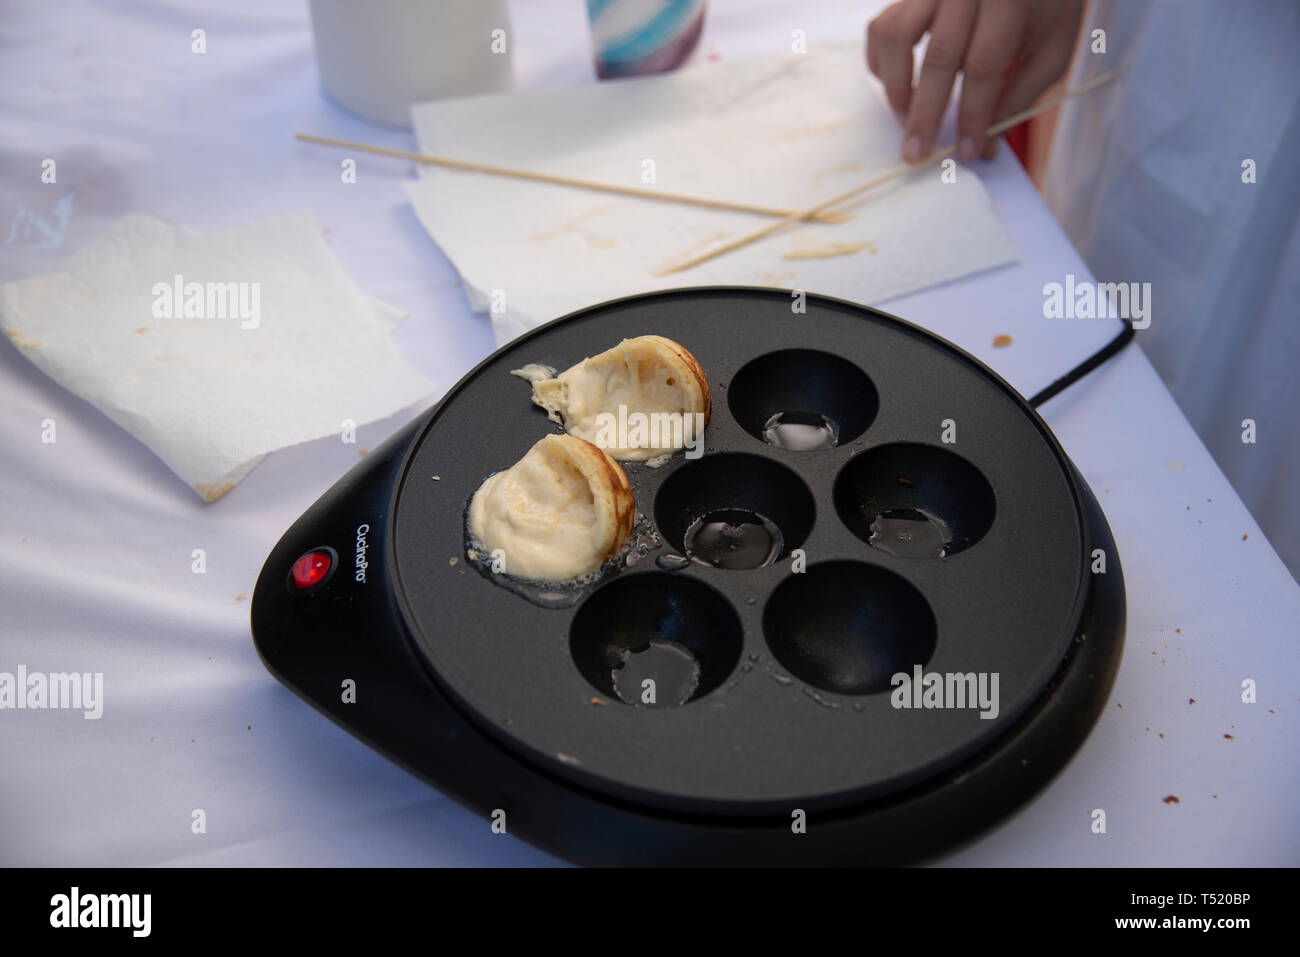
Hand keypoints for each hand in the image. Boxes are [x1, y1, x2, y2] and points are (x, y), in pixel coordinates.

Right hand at [866, 0, 1083, 161]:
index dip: (973, 113)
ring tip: (905, 118)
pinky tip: (898, 84)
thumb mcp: (1051, 51)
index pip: (984, 65)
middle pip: (938, 57)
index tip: (966, 151)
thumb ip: (1018, 97)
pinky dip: (882, 62)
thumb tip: (982, 147)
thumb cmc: (1044, 9)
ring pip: (897, 36)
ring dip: (896, 86)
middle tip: (915, 153)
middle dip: (925, 113)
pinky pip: (882, 28)